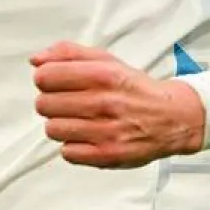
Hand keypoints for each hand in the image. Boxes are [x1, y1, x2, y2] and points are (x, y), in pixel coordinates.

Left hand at [31, 42, 205, 168]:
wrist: (173, 117)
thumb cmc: (135, 88)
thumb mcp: (106, 60)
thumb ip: (68, 54)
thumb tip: (36, 60)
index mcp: (102, 75)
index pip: (45, 76)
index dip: (45, 79)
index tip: (53, 82)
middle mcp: (104, 102)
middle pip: (44, 104)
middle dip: (50, 102)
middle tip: (66, 103)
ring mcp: (106, 131)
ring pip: (52, 129)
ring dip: (60, 125)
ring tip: (76, 120)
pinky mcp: (108, 155)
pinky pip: (67, 153)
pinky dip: (72, 146)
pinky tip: (85, 136)